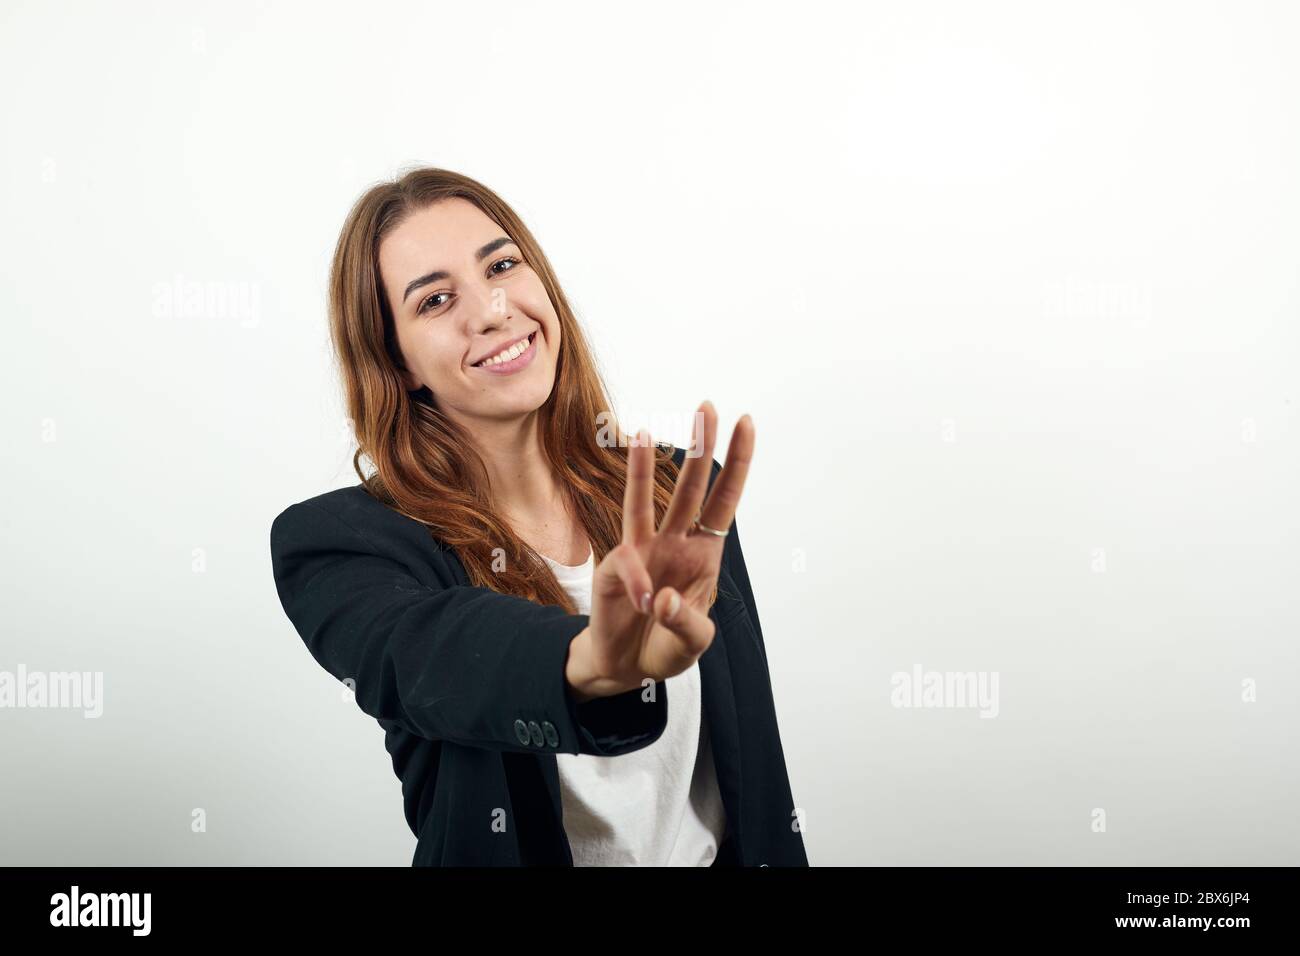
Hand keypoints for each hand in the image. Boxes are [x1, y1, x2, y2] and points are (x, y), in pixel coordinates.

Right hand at [565, 401, 753, 701]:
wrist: (627, 666)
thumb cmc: (665, 645)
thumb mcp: (693, 644)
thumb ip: (685, 624)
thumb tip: (661, 599)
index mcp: (704, 553)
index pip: (724, 501)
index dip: (737, 464)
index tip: (746, 423)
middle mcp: (675, 543)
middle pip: (691, 488)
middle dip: (700, 447)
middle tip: (707, 407)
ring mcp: (644, 552)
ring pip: (645, 501)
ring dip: (646, 467)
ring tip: (648, 432)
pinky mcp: (616, 569)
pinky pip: (628, 563)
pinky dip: (640, 583)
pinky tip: (646, 605)